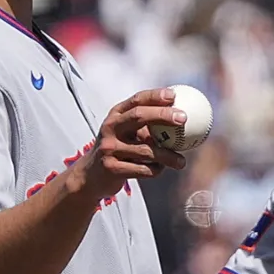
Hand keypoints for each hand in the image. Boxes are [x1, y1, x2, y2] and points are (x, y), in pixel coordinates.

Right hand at [72, 88, 187, 202]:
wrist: (90, 177)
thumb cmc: (118, 151)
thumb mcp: (126, 133)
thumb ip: (147, 126)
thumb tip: (182, 118)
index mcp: (116, 115)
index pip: (137, 100)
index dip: (155, 96)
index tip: (174, 95)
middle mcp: (110, 128)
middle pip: (139, 116)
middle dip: (163, 115)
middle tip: (183, 119)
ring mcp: (109, 148)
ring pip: (146, 150)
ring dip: (167, 156)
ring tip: (181, 161)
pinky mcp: (111, 168)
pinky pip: (142, 169)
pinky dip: (155, 170)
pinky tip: (160, 170)